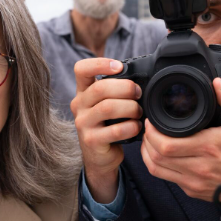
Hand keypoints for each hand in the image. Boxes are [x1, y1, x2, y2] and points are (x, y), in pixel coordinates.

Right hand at [71, 58, 142, 203]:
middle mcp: (79, 105)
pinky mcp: (91, 141)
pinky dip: (131, 127)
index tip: (119, 67)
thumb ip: (115, 91)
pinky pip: (116, 129)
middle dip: (125, 88)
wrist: (99, 156)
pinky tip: (136, 128)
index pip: (81, 69)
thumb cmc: (108, 125)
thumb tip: (141, 79)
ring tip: (138, 112)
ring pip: (108, 107)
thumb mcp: (106, 104)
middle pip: (100, 88)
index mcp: (83, 92)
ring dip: (130, 108)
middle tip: (138, 93)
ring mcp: (83, 124)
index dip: (100, 63)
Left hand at [140, 78, 220, 201]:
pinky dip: (155, 165)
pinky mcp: (190, 189)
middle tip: (148, 128)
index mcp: (208, 147)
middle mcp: (198, 166)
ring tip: (149, 140)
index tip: (151, 121)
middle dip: (147, 140)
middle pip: (158, 156)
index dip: (152, 133)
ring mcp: (193, 180)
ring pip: (157, 168)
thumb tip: (217, 83)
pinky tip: (156, 154)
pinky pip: (164, 177)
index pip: (167, 145)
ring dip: (147, 153)